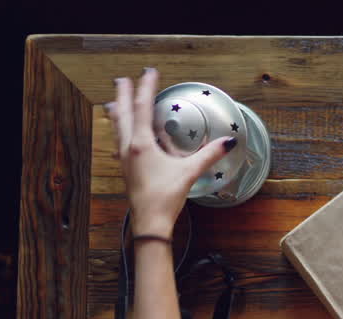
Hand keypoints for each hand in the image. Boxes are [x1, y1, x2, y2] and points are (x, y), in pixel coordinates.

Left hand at [106, 68, 235, 239]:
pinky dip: (121, 129)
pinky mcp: (126, 169)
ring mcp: (124, 158)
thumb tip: (227, 142)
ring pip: (117, 127)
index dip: (146, 87)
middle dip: (123, 94)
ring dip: (117, 112)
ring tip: (114, 102)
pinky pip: (120, 141)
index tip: (150, 73)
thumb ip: (208, 155)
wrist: (149, 221)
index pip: (142, 107)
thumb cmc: (164, 197)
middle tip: (122, 79)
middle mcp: (128, 147)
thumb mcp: (189, 172)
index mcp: (140, 143)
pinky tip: (124, 135)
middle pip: (122, 113)